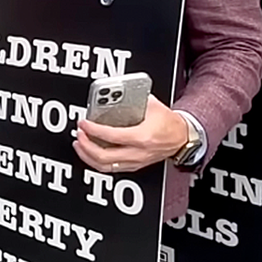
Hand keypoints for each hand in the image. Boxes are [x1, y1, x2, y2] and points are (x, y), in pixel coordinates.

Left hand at [73, 96, 188, 173]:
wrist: (183, 137)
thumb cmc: (169, 122)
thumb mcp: (151, 105)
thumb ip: (133, 98)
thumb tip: (116, 91)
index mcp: (141, 136)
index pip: (111, 136)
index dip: (93, 130)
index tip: (83, 123)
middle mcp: (138, 152)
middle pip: (104, 157)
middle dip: (86, 146)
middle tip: (79, 134)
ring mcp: (136, 161)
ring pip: (106, 167)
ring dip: (88, 157)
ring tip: (79, 145)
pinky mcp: (135, 165)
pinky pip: (112, 169)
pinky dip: (97, 163)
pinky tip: (90, 155)